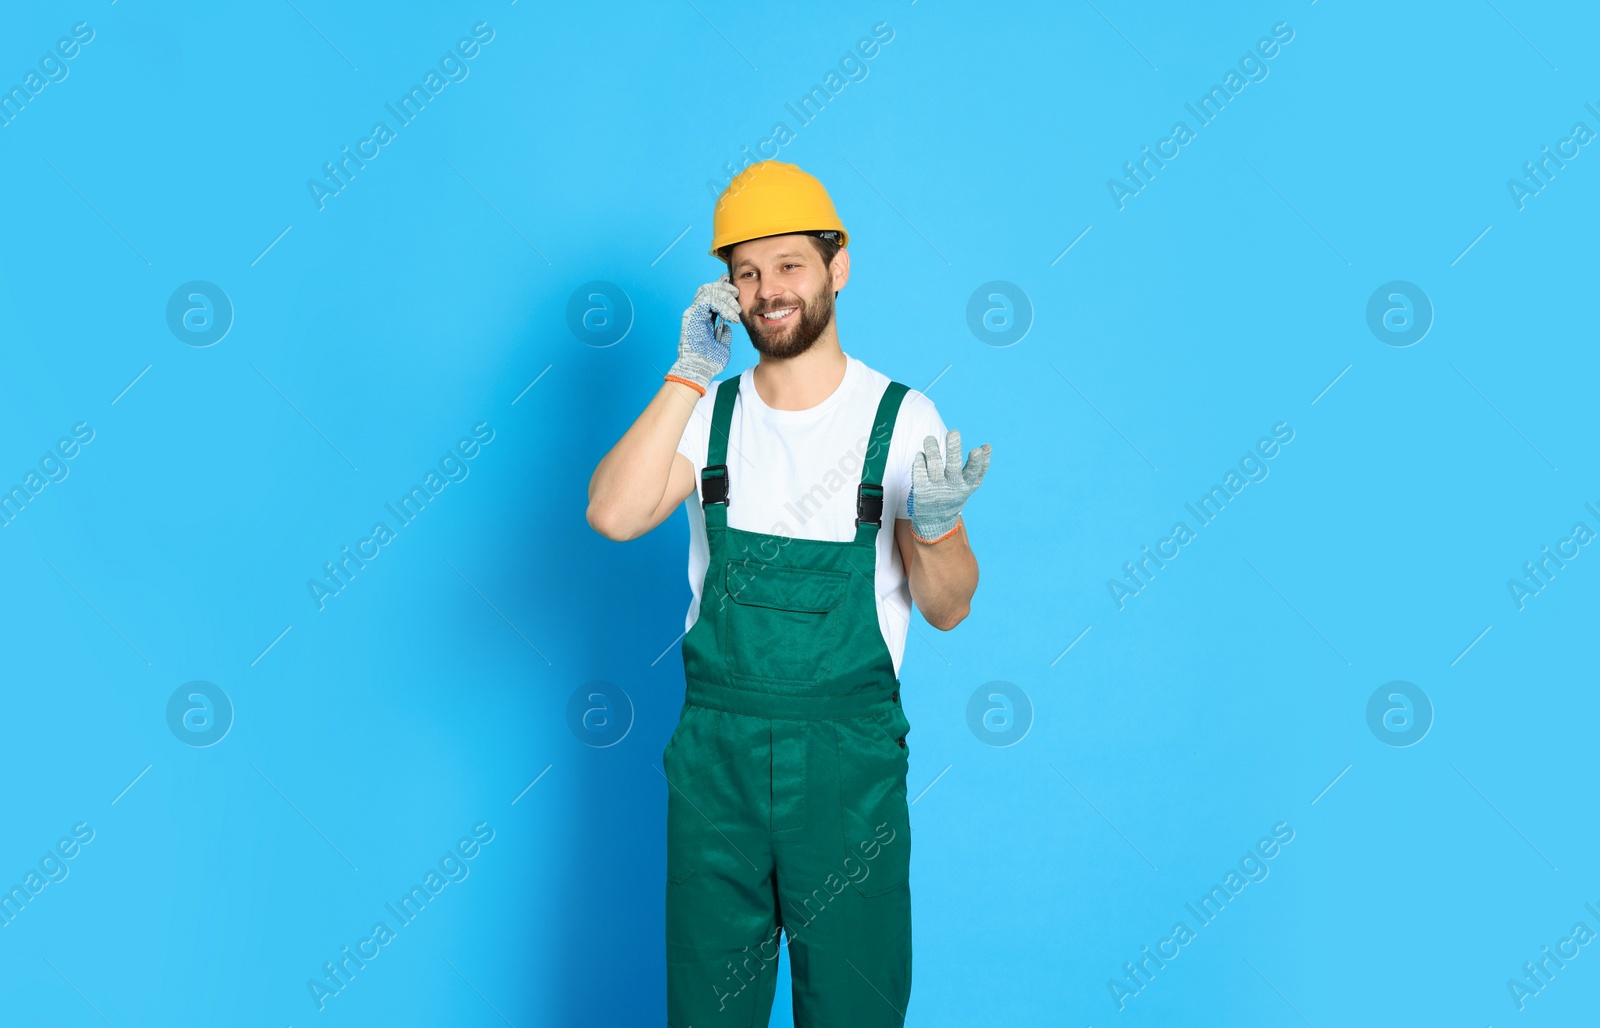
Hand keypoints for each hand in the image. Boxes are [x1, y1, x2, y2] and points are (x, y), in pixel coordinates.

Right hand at [666, 274, 740, 394]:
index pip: (712, 296)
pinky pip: (708, 300)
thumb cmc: (709, 361)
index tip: (736, 292)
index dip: (723, 290)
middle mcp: (697, 313)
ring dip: (725, 296)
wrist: (700, 370)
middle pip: (709, 289)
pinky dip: (721, 304)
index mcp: (703, 318)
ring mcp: (693, 313)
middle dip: (724, 288)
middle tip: (736, 294)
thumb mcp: (722, 345)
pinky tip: (730, 316)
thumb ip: (724, 335)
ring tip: (735, 309)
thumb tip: (727, 327)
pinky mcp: (692, 315)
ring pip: (708, 291)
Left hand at [908, 430, 989, 542]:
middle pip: (953, 466)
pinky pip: (918, 471)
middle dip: (954, 449)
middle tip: (954, 432)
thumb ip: (980, 466)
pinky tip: (922, 454)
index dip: (976, 462)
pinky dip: (920, 459)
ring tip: (930, 439)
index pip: (973, 472)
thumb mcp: (970, 485)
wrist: (935, 520)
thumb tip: (988, 446)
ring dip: (932, 448)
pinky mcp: (920, 488)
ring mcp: (935, 487)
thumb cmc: (955, 495)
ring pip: (934, 464)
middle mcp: (951, 485)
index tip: (977, 450)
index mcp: (966, 484)